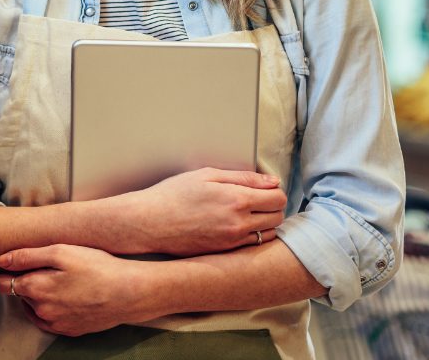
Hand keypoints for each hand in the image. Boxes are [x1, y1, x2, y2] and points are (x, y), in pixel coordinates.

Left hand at [0, 244, 157, 336]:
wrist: (129, 292)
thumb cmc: (97, 265)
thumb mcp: (61, 251)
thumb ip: (28, 256)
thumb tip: (2, 260)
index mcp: (36, 288)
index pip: (1, 284)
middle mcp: (41, 310)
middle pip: (21, 292)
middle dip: (26, 279)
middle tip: (50, 265)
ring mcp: (55, 323)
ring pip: (35, 306)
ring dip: (39, 293)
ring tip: (65, 278)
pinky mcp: (69, 330)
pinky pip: (49, 318)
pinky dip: (50, 306)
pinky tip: (68, 294)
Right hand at [123, 167, 284, 255]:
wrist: (150, 223)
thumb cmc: (173, 195)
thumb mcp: (206, 175)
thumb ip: (243, 177)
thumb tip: (272, 181)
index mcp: (236, 199)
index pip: (278, 198)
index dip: (274, 190)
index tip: (264, 187)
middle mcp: (239, 223)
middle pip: (278, 217)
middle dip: (272, 206)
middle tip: (256, 198)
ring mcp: (233, 241)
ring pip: (269, 233)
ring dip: (265, 222)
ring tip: (247, 212)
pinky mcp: (226, 253)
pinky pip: (253, 245)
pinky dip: (253, 235)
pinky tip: (237, 226)